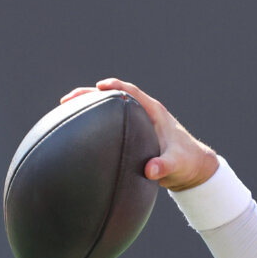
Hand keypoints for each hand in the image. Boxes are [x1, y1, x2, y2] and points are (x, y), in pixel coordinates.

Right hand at [60, 79, 218, 191]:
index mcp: (155, 113)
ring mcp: (136, 123)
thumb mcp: (176, 165)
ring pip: (109, 110)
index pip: (132, 93)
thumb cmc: (186, 163)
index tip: (99, 87)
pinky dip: (93, 123)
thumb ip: (164, 166)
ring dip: (88, 108)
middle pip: (114, 98)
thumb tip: (150, 170)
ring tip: (64, 111)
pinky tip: (76, 130)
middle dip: (91, 96)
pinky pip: (109, 123)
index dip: (116, 87)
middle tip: (68, 100)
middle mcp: (144, 114)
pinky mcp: (132, 134)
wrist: (192, 170)